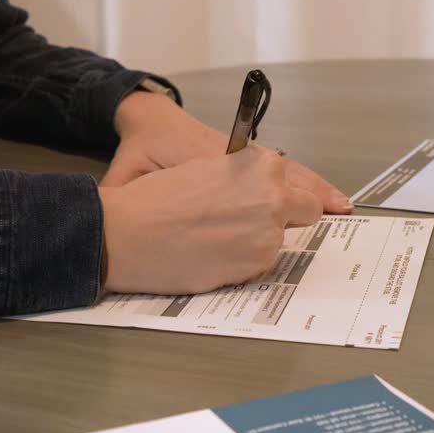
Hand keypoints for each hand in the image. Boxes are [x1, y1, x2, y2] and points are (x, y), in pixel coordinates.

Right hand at [98, 147, 321, 293]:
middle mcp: (273, 197)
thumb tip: (258, 196)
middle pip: (306, 210)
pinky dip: (241, 262)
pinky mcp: (254, 266)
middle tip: (247, 222)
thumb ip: (242, 180)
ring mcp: (268, 234)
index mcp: (261, 165)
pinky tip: (209, 254)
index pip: (294, 181)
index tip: (262, 201)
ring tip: (214, 239)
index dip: (275, 193)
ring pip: (278, 241)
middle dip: (285, 217)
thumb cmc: (155, 198)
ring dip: (256, 242)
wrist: (127, 232)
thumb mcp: (206, 169)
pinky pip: (259, 264)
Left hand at [104, 92, 353, 213]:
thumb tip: (116, 224)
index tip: (292, 226)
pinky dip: (307, 180)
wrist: (148, 117)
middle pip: (281, 180)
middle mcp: (237, 159)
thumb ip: (127, 198)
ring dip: (314, 190)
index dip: (271, 212)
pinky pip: (285, 168)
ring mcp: (246, 156)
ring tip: (342, 206)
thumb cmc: (140, 146)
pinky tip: (324, 195)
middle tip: (337, 216)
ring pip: (289, 173)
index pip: (252, 188)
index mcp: (212, 163)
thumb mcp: (127, 174)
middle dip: (305, 201)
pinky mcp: (248, 156)